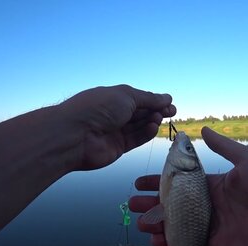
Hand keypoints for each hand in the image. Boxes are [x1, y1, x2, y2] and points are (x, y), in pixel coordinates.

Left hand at [58, 85, 175, 169]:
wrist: (76, 135)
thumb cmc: (98, 108)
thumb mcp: (126, 96)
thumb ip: (148, 98)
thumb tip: (166, 98)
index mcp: (114, 98)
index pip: (139, 99)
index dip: (155, 101)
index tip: (170, 103)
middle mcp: (114, 114)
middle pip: (141, 113)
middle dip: (156, 111)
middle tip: (172, 112)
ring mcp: (115, 131)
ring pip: (139, 126)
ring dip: (151, 121)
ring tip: (158, 119)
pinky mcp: (118, 147)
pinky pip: (135, 139)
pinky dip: (146, 134)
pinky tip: (154, 128)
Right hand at [130, 127, 247, 245]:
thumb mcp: (246, 160)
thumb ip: (223, 147)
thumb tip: (202, 129)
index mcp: (213, 185)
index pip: (179, 184)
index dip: (158, 182)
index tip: (139, 182)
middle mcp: (208, 205)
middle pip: (173, 206)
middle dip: (151, 205)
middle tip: (132, 205)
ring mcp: (211, 226)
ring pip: (176, 226)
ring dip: (157, 225)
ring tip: (140, 223)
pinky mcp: (217, 245)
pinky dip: (171, 245)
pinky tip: (157, 241)